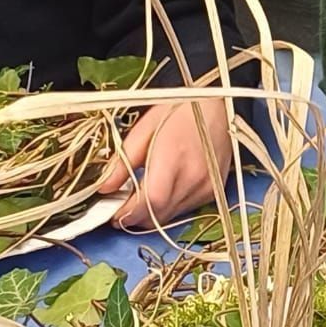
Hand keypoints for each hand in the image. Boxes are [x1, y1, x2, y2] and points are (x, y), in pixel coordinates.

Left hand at [102, 98, 234, 230]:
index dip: (129, 213)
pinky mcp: (213, 192)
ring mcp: (206, 187)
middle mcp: (193, 177)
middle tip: (121, 208)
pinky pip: (184, 210)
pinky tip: (163, 192)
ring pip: (170, 217)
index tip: (112, 213)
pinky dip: (169, 207)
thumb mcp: (145, 128)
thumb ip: (123, 160)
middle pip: (158, 214)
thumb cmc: (181, 112)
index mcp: (173, 156)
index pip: (151, 200)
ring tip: (140, 198)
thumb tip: (105, 187)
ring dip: (152, 214)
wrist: (221, 109)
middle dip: (135, 217)